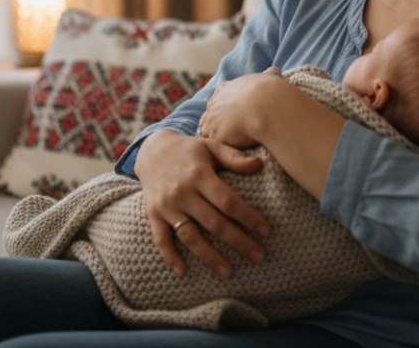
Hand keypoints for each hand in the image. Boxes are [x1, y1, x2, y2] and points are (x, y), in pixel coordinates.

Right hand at [135, 129, 269, 278]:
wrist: (151, 150)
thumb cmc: (189, 150)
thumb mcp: (210, 146)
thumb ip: (233, 157)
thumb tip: (259, 164)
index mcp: (199, 174)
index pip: (227, 201)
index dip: (248, 217)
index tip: (266, 231)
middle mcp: (182, 192)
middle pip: (214, 223)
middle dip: (238, 241)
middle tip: (259, 256)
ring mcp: (166, 206)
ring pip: (190, 236)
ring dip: (209, 257)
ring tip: (229, 273)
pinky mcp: (153, 214)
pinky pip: (161, 239)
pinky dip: (170, 257)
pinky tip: (183, 273)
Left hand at [199, 67, 284, 147]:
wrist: (267, 107)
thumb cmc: (270, 92)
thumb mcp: (269, 78)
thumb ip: (269, 75)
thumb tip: (275, 71)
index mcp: (225, 89)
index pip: (218, 101)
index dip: (226, 109)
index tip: (235, 116)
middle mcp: (213, 103)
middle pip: (210, 116)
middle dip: (217, 124)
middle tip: (232, 132)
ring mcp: (212, 120)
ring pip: (208, 131)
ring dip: (217, 137)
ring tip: (231, 145)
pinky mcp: (215, 136)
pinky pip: (214, 145)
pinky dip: (221, 148)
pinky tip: (231, 151)